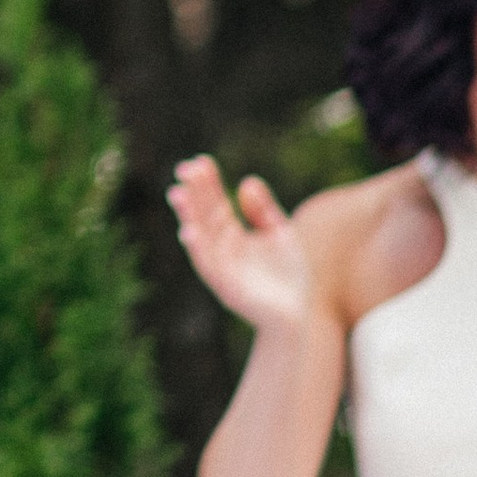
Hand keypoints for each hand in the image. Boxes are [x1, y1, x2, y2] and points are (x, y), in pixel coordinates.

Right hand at [170, 156, 318, 332]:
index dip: (207, 183)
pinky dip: (197, 249)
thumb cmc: (288, 274)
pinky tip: (189, 232)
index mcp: (231, 233)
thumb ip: (264, 210)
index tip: (200, 161)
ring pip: (200, 238)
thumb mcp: (279, 234)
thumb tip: (248, 181)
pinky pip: (208, 266)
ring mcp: (221, 267)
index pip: (215, 202)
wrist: (298, 314)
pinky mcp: (225, 287)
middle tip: (185, 170)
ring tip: (178, 194)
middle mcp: (221, 248)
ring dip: (187, 217)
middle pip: (204, 215)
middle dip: (194, 194)